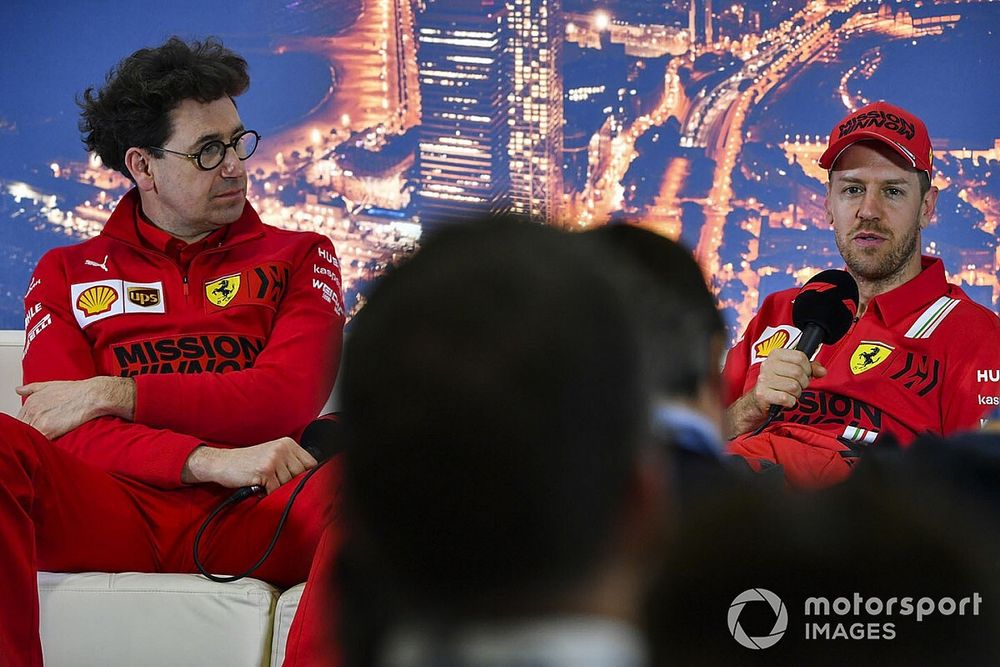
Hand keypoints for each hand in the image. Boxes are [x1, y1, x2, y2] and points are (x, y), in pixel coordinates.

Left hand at [17, 377, 135, 439]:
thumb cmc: (77, 391)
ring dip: (35, 439)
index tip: (38, 428)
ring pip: (28, 435)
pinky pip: (37, 441)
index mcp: (31, 401)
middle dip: (30, 432)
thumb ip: (31, 388)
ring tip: (48, 439)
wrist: (92, 396)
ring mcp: (38, 420)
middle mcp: (32, 410)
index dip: (28, 425)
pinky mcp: (47, 430)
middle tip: (44, 434)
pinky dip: (41, 443)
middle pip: (21, 427)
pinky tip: (49, 442)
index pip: (19, 419)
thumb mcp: (50, 385)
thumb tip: (18, 390)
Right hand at [181, 437, 318, 493]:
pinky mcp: (264, 470)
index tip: (295, 481)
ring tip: (265, 483)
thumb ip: (291, 463)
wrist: (223, 463)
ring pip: (288, 484)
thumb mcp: (273, 456)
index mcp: (288, 443)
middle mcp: (282, 448)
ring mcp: (274, 458)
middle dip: (289, 484)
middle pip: (301, 475)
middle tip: (273, 482)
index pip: (311, 464)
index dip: (305, 476)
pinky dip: (267, 493)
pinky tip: (259, 487)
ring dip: (276, 489)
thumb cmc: (248, 463)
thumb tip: (311, 478)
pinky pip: (275, 490)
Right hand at [724, 348, 826, 437]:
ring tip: (789, 393)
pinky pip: (787, 399)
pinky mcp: (763, 394)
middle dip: (803, 383)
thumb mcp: (793, 371)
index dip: (807, 368)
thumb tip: (822, 371)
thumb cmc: (777, 384)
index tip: (803, 374)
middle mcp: (767, 365)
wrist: (759, 400)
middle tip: (796, 386)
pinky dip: (790, 402)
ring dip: (796, 394)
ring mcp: (764, 379)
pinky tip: (784, 400)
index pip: (800, 357)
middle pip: (798, 373)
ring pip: (794, 387)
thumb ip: (810, 368)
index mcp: (775, 355)